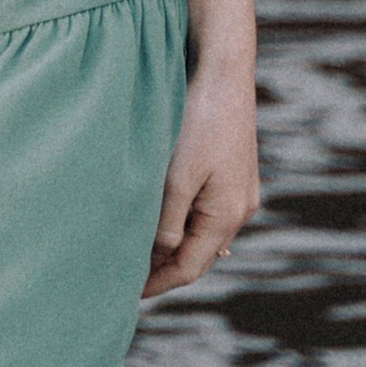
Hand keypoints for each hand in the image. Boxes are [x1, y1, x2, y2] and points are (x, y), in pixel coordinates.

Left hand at [144, 57, 261, 296]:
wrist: (223, 72)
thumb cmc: (198, 120)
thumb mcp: (177, 176)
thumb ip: (168, 220)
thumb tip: (160, 254)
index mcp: (227, 215)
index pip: (190, 267)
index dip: (158, 282)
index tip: (128, 294)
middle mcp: (239, 208)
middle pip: (198, 254)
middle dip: (164, 267)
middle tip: (126, 277)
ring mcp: (239, 190)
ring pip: (201, 232)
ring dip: (172, 243)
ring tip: (137, 250)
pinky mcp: (232, 171)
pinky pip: (205, 210)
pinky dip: (182, 221)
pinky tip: (159, 216)